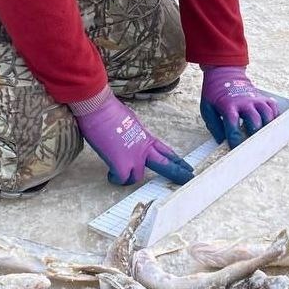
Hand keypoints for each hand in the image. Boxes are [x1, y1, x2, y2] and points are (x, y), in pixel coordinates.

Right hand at [71, 88, 192, 185]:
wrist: (100, 109)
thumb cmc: (109, 111)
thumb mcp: (130, 122)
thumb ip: (134, 134)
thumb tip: (128, 141)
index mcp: (146, 138)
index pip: (166, 151)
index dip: (177, 160)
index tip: (187, 167)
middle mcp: (143, 149)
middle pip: (165, 165)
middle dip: (177, 173)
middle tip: (188, 179)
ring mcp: (134, 157)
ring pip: (137, 177)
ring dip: (128, 177)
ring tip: (118, 172)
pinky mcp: (120, 164)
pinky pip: (121, 179)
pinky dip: (114, 178)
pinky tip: (109, 173)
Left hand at [200, 66, 280, 147]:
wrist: (224, 74)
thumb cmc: (215, 95)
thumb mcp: (207, 109)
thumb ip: (214, 127)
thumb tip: (223, 144)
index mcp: (228, 106)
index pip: (233, 126)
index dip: (236, 141)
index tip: (236, 151)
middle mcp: (244, 102)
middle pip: (255, 121)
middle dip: (255, 137)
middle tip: (253, 148)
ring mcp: (255, 99)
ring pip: (268, 115)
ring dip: (267, 129)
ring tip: (263, 139)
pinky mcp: (263, 98)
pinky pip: (274, 109)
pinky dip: (274, 120)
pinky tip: (269, 128)